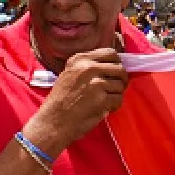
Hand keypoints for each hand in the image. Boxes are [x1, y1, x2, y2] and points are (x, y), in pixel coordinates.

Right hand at [23, 41, 126, 156]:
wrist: (53, 121)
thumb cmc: (61, 100)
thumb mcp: (70, 73)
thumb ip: (88, 66)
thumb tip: (114, 65)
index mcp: (80, 59)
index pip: (110, 53)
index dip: (116, 64)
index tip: (114, 73)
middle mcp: (88, 67)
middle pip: (120, 68)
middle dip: (121, 80)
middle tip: (115, 89)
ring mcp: (96, 83)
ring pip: (121, 85)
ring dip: (116, 94)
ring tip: (105, 101)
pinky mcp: (101, 99)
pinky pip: (119, 99)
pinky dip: (115, 105)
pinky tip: (104, 108)